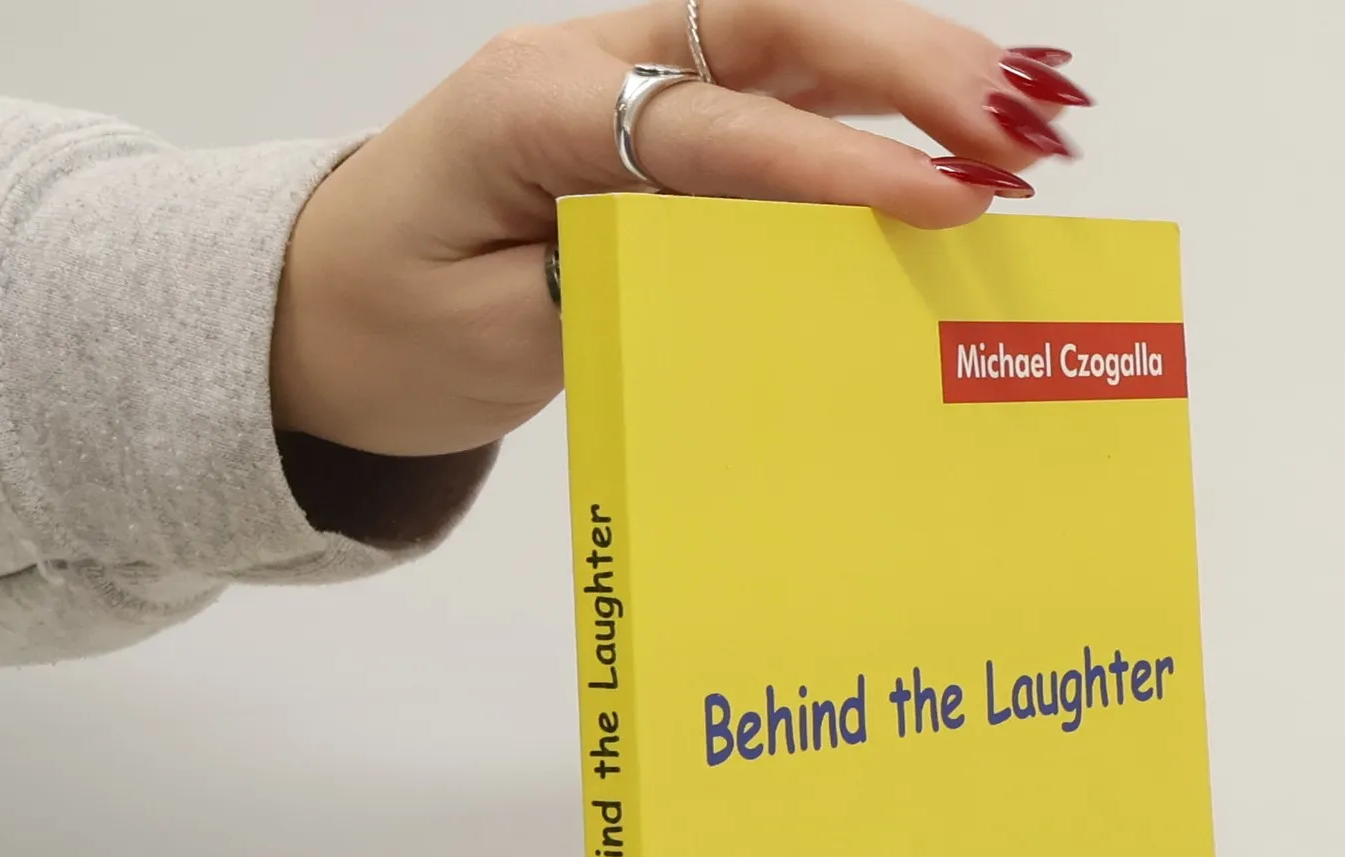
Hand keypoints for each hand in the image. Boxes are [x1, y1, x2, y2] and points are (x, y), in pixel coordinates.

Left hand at [269, 1, 1090, 457]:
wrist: (320, 310)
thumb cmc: (391, 329)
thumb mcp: (494, 337)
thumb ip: (616, 288)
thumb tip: (758, 266)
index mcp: (531, 107)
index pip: (712, 127)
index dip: (834, 162)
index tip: (940, 199)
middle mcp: (590, 62)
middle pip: (772, 27)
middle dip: (907, 68)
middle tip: (1020, 127)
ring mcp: (629, 74)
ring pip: (792, 39)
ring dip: (914, 69)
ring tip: (1024, 121)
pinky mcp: (659, 113)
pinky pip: (781, 92)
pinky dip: (874, 105)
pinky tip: (952, 136)